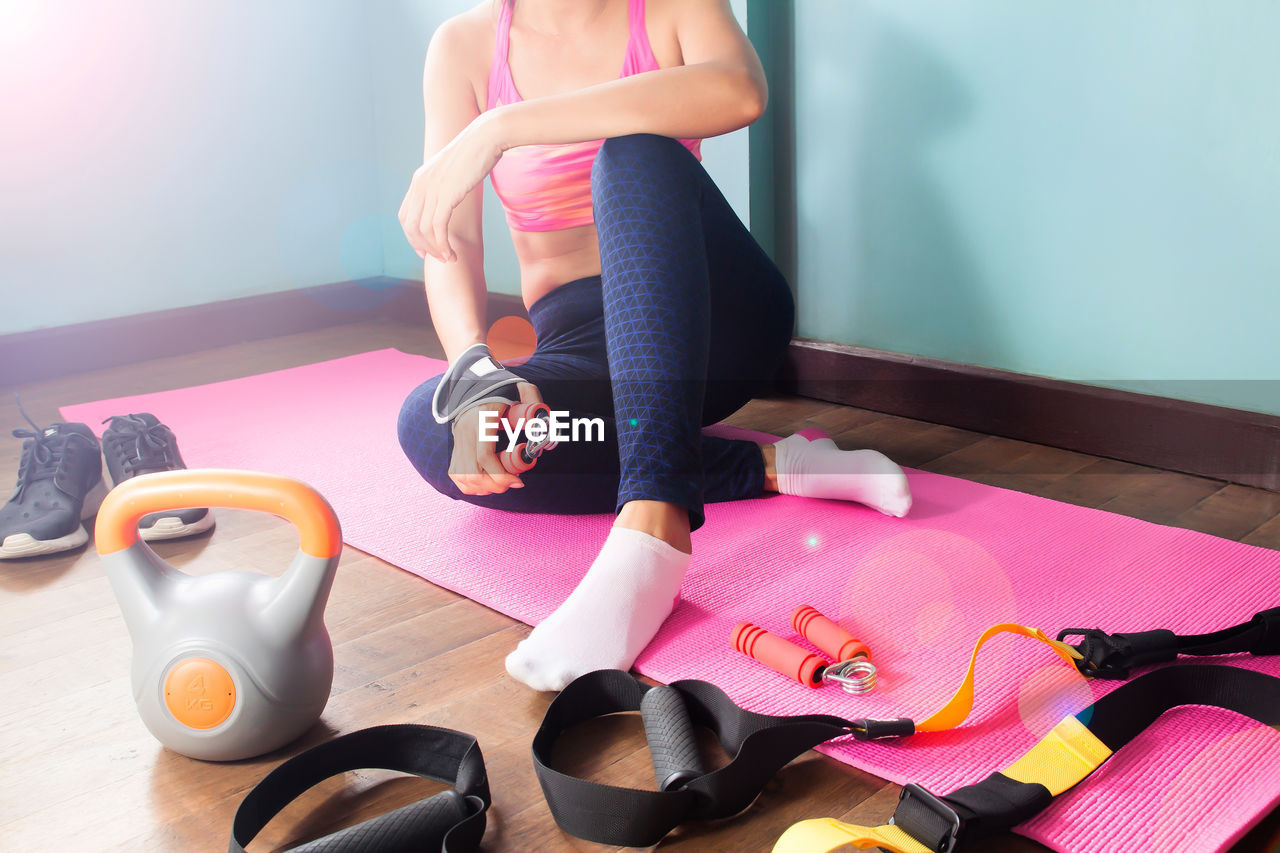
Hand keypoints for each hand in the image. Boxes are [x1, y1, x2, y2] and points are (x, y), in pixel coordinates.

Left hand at [399, 111, 505, 262]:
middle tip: (436, 258)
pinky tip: (452, 254)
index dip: (411, 236)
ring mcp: (431, 190)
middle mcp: (420, 185)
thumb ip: (445, 184)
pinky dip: (442, 245)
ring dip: (435, 250)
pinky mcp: (446, 195)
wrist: (487, 136)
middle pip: (409, 226)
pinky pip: (437, 228)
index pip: (405, 215)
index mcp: (419, 179)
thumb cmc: (476, 152)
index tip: (425, 248)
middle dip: (421, 247)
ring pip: (423, 231)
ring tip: (449, 258)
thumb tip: (450, 194)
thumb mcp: (453, 170)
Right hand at [448, 382, 543, 495]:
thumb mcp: (519, 389)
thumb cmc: (500, 390)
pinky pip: (456, 475)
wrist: (474, 385)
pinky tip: (487, 482)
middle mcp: (465, 434)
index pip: (484, 456)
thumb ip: (533, 400)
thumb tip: (544, 423)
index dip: (501, 475)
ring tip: (501, 483)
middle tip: (512, 484)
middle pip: (471, 473)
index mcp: (481, 420)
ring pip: (462, 477)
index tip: (518, 481)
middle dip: (494, 485)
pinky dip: (471, 485)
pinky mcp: (455, 449)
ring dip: (483, 488)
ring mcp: (457, 442)